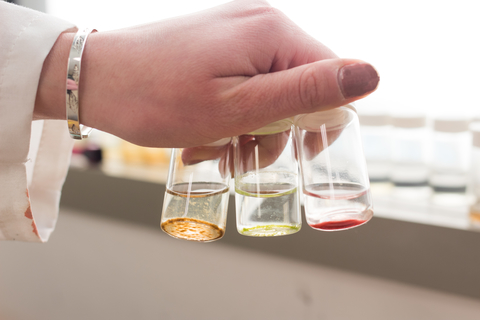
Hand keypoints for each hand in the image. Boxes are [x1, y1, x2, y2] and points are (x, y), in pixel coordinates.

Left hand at [35, 0, 378, 148]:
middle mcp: (260, 23)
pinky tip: (206, 132)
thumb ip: (307, 91)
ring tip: (213, 147)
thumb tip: (371, 75)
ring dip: (250, 127)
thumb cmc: (160, 99)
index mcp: (274, 32)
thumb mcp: (240, 107)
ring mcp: (237, 32)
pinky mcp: (218, 44)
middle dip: (276, 129)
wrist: (94, 80)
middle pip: (299, 86)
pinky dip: (233, 113)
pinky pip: (245, 82)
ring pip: (271, 90)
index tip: (288, 152)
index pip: (331, 78)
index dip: (318, 122)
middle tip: (239, 153)